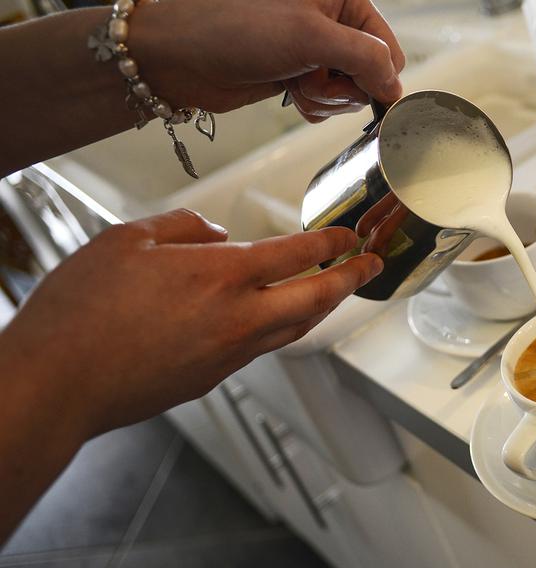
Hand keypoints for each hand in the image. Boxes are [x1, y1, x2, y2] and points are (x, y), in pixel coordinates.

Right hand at [0, 209, 380, 435]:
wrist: (59, 383)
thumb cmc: (83, 312)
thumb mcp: (127, 240)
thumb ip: (182, 227)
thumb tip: (214, 232)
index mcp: (221, 274)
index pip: (298, 252)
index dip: (332, 241)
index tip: (351, 235)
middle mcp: (238, 316)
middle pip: (317, 296)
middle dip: (353, 278)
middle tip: (373, 265)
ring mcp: (231, 353)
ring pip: (297, 328)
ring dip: (324, 307)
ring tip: (336, 292)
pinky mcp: (215, 378)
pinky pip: (264, 348)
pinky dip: (284, 329)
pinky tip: (276, 320)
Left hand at [129, 0, 406, 122]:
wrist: (179, 56)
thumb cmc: (233, 28)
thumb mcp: (309, 36)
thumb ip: (364, 58)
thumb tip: (394, 86)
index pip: (387, 48)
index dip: (377, 74)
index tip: (354, 87)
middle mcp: (331, 21)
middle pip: (370, 73)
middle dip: (345, 86)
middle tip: (312, 78)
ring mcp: (315, 49)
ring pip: (348, 92)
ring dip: (325, 98)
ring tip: (294, 83)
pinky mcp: (299, 73)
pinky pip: (327, 102)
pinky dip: (313, 105)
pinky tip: (289, 92)